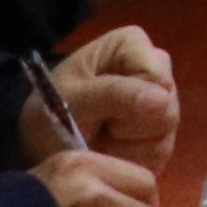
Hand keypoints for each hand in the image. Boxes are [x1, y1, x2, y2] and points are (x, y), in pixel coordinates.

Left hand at [21, 22, 176, 164]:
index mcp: (133, 46)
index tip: (99, 105)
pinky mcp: (162, 137)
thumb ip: (115, 94)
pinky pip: (159, 156)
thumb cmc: (51, 109)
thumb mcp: (72, 99)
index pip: (157, 76)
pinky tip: (109, 151)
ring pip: (164, 136)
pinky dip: (128, 160)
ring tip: (100, 138)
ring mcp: (162, 106)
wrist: (40, 141)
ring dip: (126, 146)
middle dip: (128, 125)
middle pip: (166, 108)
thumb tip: (162, 100)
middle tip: (97, 124)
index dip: (131, 98)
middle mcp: (155, 72)